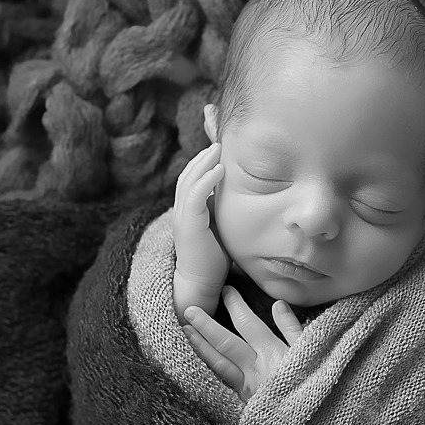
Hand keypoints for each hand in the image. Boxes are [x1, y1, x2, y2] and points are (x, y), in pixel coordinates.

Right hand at [172, 142, 228, 317]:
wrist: (201, 282)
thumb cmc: (214, 257)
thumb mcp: (221, 226)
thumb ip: (223, 210)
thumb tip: (242, 195)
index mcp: (188, 210)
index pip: (191, 178)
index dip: (202, 162)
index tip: (218, 148)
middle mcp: (181, 210)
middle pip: (188, 174)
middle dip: (202, 156)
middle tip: (218, 141)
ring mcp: (183, 217)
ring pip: (189, 180)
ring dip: (203, 162)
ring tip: (217, 148)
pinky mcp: (189, 225)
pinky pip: (195, 196)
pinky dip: (206, 180)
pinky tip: (219, 169)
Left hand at [181, 286, 303, 401]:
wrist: (311, 423)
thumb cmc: (315, 385)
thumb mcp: (312, 353)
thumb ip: (293, 328)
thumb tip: (278, 304)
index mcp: (273, 353)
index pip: (248, 324)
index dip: (235, 305)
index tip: (226, 290)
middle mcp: (255, 369)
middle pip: (225, 342)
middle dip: (206, 324)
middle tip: (189, 308)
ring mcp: (246, 387)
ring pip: (218, 363)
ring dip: (200, 346)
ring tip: (184, 331)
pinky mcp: (243, 401)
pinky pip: (221, 381)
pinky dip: (208, 368)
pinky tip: (197, 361)